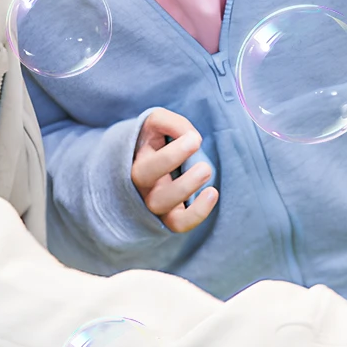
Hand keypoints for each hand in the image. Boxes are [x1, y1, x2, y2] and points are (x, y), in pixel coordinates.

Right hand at [132, 108, 217, 232]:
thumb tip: (190, 136)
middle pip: (147, 188)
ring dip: (187, 189)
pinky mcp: (168, 216)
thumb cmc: (153, 141)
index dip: (172, 156)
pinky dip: (196, 214)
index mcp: (133, 163)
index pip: (146, 166)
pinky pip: (178, 224)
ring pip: (161, 206)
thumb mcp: (156, 124)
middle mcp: (139, 186)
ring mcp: (153, 203)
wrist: (147, 161)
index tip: (195, 139)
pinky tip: (212, 193)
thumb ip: (170, 123)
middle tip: (204, 163)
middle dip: (179, 176)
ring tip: (206, 170)